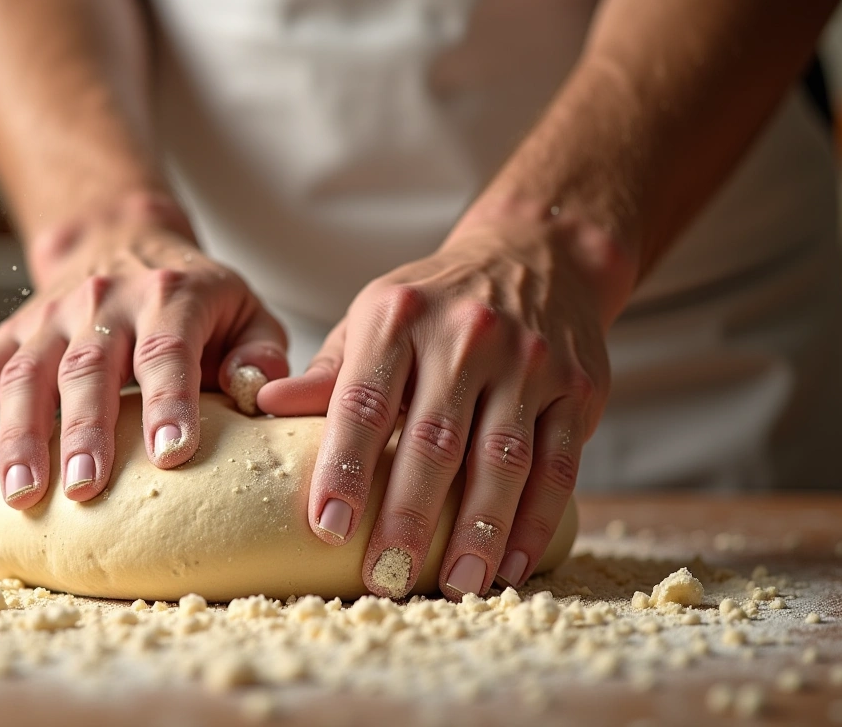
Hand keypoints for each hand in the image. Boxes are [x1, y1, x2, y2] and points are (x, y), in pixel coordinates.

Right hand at [0, 193, 288, 507]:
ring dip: (21, 435)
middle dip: (84, 431)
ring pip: (27, 372)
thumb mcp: (245, 311)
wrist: (122, 236)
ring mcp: (52, 314)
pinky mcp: (14, 330)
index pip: (168, 349)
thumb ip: (260, 354)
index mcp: (171, 295)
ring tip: (21, 495)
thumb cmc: (197, 301)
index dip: (168, 400)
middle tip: (83, 490)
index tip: (171, 454)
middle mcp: (106, 298)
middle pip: (88, 366)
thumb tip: (256, 396)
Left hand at [258, 198, 631, 598]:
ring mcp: (528, 361)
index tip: (327, 529)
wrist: (538, 255)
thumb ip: (329, 371)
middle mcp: (466, 335)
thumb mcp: (376, 318)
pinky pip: (557, 465)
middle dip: (407, 517)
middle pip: (433, 440)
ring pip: (502, 459)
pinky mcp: (577, 388)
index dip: (343, 468)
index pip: (363, 401)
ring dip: (478, 531)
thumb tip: (264, 406)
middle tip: (384, 578)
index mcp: (398, 317)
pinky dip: (535, 521)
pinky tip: (511, 564)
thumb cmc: (435, 303)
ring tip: (454, 586)